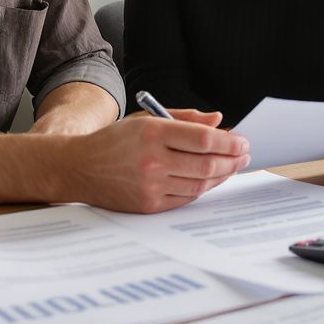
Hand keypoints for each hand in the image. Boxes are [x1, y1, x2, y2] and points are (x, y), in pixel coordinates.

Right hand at [65, 109, 249, 212]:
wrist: (79, 167)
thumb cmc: (116, 141)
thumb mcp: (146, 119)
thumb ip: (185, 119)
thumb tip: (218, 121)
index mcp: (152, 133)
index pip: (202, 139)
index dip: (228, 141)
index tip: (241, 140)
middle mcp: (152, 160)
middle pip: (206, 164)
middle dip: (231, 160)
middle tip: (244, 155)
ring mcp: (150, 186)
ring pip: (199, 184)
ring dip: (222, 176)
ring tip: (232, 166)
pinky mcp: (148, 205)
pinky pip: (186, 198)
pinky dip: (203, 188)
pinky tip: (211, 179)